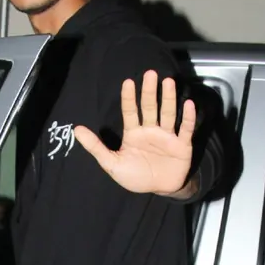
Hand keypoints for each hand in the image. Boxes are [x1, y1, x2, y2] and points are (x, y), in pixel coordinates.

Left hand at [73, 69, 195, 194]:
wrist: (158, 190)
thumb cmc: (135, 175)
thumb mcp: (112, 164)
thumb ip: (96, 147)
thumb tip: (76, 129)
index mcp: (134, 133)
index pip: (130, 112)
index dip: (129, 98)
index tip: (128, 82)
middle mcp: (151, 130)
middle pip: (150, 108)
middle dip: (149, 92)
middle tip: (150, 73)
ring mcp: (167, 137)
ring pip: (167, 114)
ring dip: (168, 98)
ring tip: (168, 82)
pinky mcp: (182, 145)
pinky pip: (185, 129)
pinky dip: (188, 117)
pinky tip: (188, 104)